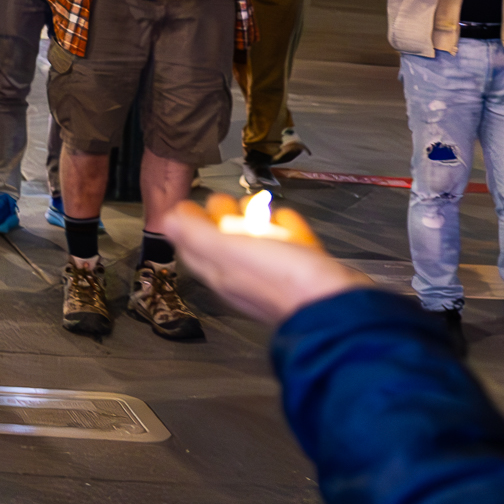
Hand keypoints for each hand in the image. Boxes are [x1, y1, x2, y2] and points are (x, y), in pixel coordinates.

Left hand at [150, 200, 368, 324]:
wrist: (337, 305)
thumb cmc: (282, 279)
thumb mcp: (229, 252)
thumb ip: (197, 236)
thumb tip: (166, 221)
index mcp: (222, 274)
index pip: (194, 248)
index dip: (189, 224)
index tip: (189, 202)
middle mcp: (246, 278)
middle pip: (226, 244)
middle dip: (221, 219)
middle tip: (222, 198)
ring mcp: (278, 276)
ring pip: (259, 244)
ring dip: (255, 221)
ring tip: (254, 203)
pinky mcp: (307, 272)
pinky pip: (292, 246)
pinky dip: (288, 229)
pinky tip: (288, 218)